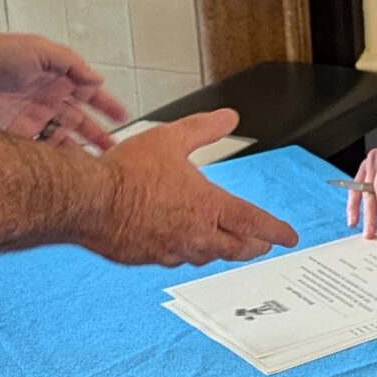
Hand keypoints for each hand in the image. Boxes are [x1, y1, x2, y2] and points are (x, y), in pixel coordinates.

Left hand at [0, 30, 129, 151]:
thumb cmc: (0, 52)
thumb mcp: (42, 50)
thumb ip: (72, 65)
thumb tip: (97, 80)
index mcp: (59, 78)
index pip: (89, 94)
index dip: (107, 105)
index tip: (122, 116)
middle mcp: (50, 99)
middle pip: (80, 120)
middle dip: (98, 134)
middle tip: (114, 149)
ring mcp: (35, 117)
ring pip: (64, 137)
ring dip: (79, 149)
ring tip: (95, 164)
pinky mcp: (19, 132)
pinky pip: (42, 147)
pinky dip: (56, 157)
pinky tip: (68, 167)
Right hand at [93, 109, 296, 268]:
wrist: (88, 201)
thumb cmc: (126, 172)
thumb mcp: (170, 139)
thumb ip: (203, 129)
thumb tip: (229, 117)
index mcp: (207, 205)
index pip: (253, 222)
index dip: (275, 230)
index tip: (288, 237)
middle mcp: (195, 233)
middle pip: (237, 247)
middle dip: (255, 246)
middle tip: (264, 245)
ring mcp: (172, 250)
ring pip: (208, 256)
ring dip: (223, 251)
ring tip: (228, 245)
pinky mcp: (150, 258)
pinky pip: (177, 259)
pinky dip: (189, 252)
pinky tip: (184, 246)